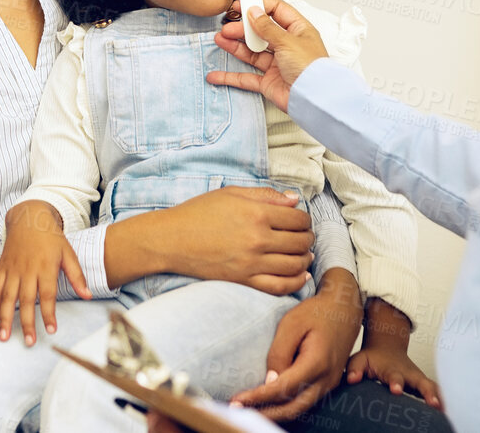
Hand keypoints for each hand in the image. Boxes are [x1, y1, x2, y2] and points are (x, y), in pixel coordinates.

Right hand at [0, 201, 89, 344]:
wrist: (29, 217)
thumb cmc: (51, 238)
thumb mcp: (68, 253)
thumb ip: (76, 276)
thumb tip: (88, 295)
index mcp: (45, 267)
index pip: (47, 295)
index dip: (49, 314)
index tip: (50, 330)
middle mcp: (27, 270)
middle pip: (25, 300)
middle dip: (26, 323)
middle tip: (28, 342)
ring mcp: (12, 269)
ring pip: (6, 297)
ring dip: (5, 318)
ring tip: (4, 337)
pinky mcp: (2, 267)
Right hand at [152, 187, 314, 295]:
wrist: (172, 239)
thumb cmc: (199, 212)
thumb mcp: (231, 193)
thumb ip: (265, 195)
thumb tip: (295, 200)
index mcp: (256, 213)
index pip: (297, 219)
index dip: (305, 220)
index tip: (302, 221)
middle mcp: (258, 239)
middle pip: (300, 242)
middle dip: (307, 239)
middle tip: (305, 237)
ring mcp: (252, 263)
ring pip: (294, 265)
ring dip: (305, 259)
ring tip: (304, 254)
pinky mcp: (244, 280)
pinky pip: (280, 286)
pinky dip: (296, 282)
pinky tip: (300, 276)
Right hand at [209, 0, 330, 112]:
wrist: (314, 99)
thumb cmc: (312, 69)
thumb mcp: (288, 40)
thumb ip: (267, 27)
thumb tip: (254, 12)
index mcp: (298, 31)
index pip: (277, 11)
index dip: (258, 6)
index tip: (241, 6)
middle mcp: (287, 46)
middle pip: (260, 31)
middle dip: (242, 28)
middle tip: (228, 27)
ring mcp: (277, 64)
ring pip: (251, 52)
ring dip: (234, 46)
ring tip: (220, 39)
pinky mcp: (268, 82)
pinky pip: (246, 77)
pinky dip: (230, 77)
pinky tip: (216, 74)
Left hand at [229, 269, 362, 420]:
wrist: (343, 309)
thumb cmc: (315, 313)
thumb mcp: (292, 324)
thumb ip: (279, 352)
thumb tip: (270, 380)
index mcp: (317, 363)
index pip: (283, 388)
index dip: (259, 397)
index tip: (237, 401)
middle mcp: (326, 379)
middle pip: (293, 408)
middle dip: (264, 413)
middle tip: (238, 411)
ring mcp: (329, 383)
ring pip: (300, 408)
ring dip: (274, 413)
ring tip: (250, 410)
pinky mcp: (326, 383)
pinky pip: (305, 401)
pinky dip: (285, 406)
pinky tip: (268, 403)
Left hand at [346, 344, 442, 408]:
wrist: (387, 348)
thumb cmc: (372, 358)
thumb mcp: (360, 359)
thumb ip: (354, 369)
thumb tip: (351, 379)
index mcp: (392, 369)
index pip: (395, 377)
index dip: (396, 383)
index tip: (396, 390)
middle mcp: (409, 374)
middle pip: (421, 382)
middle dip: (427, 392)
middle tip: (433, 403)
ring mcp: (418, 379)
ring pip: (432, 387)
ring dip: (439, 398)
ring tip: (445, 411)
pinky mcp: (423, 385)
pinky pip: (435, 392)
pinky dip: (442, 400)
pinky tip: (447, 414)